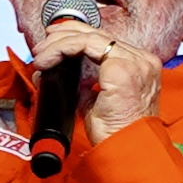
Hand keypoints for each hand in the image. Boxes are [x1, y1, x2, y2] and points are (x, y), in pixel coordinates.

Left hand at [29, 21, 162, 144]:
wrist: (126, 149)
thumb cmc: (115, 132)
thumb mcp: (96, 102)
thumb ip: (85, 84)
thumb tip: (61, 73)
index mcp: (138, 66)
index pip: (104, 42)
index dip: (76, 38)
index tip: (53, 46)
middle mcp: (141, 59)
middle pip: (98, 34)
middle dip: (64, 35)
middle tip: (42, 46)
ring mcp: (135, 61)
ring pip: (90, 37)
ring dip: (59, 43)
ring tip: (41, 55)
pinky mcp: (123, 66)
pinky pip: (86, 45)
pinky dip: (63, 48)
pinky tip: (49, 59)